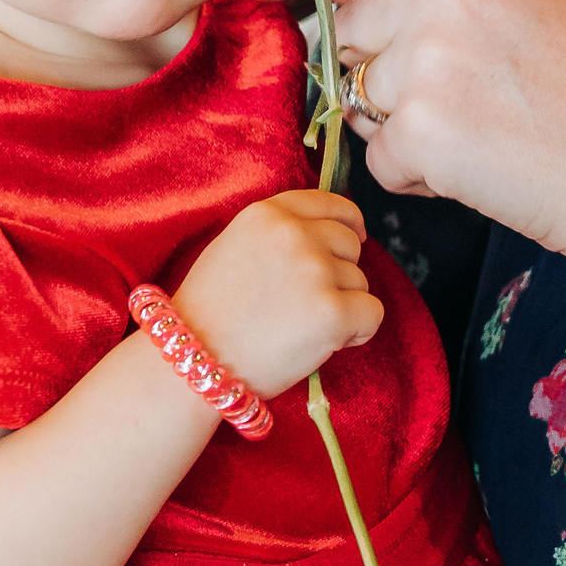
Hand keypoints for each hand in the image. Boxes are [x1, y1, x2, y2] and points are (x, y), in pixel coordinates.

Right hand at [172, 188, 381, 396]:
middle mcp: (294, 234)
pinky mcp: (332, 313)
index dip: (348, 224)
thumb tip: (331, 234)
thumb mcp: (235, 247)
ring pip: (360, 282)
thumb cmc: (209, 314)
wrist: (194, 362)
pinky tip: (325, 343)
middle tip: (307, 304)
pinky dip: (358, 332)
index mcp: (267, 213)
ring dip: (343, 305)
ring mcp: (315, 272)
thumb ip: (279, 234)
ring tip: (302, 327)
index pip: (331, 204)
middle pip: (350, 244)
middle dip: (339, 273)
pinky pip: (372, 314)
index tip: (355, 238)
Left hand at [322, 0, 565, 311]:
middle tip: (472, 91)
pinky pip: (379, 153)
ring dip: (402, 122)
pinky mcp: (424, 128)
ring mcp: (430, 56)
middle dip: (384, 65)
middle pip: (346, 23)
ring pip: (359, 91)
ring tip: (485, 126)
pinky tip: (482, 164)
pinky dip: (418, 172)